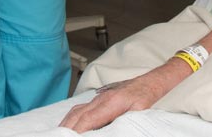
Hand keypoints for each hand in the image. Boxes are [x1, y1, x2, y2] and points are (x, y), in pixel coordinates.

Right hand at [59, 63, 184, 131]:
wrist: (152, 81)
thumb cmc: (147, 96)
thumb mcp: (139, 111)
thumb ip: (122, 122)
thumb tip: (109, 130)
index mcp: (112, 102)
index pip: (88, 119)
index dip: (76, 130)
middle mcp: (103, 98)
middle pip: (78, 114)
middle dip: (67, 128)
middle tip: (59, 136)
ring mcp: (100, 96)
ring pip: (77, 109)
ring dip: (67, 122)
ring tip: (61, 133)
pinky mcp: (101, 96)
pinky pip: (81, 106)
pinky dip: (73, 116)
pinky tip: (71, 123)